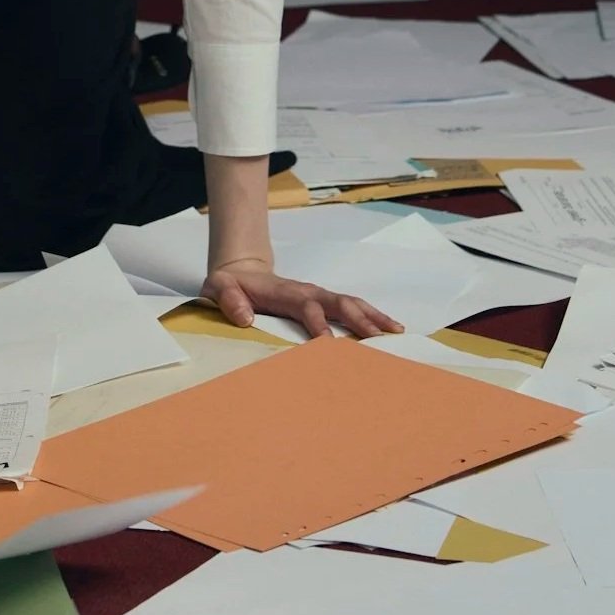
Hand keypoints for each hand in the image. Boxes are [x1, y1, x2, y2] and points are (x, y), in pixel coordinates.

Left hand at [201, 258, 403, 338]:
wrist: (239, 271)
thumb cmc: (229, 285)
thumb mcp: (219, 289)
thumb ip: (229, 301)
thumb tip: (245, 318)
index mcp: (285, 293)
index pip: (306, 307)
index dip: (318, 324)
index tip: (329, 344)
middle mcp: (307, 292)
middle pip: (338, 303)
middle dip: (359, 319)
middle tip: (378, 338)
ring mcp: (317, 296)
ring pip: (350, 303)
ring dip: (373, 316)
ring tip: (396, 332)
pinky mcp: (322, 302)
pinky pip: (350, 307)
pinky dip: (371, 316)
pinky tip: (388, 328)